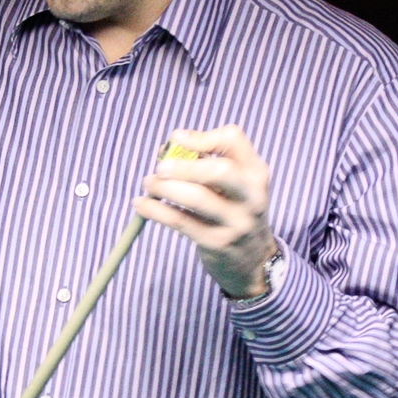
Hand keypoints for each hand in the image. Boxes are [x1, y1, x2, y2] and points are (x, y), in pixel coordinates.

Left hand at [134, 126, 276, 298]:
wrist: (253, 261)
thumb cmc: (233, 211)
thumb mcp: (232, 185)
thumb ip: (204, 163)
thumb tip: (164, 150)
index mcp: (255, 173)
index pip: (233, 140)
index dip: (202, 137)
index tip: (176, 138)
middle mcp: (251, 196)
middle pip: (220, 171)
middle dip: (185, 166)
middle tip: (160, 167)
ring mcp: (235, 221)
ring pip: (198, 198)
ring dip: (165, 188)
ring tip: (148, 183)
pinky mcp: (217, 243)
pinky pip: (181, 222)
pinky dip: (156, 210)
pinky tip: (141, 204)